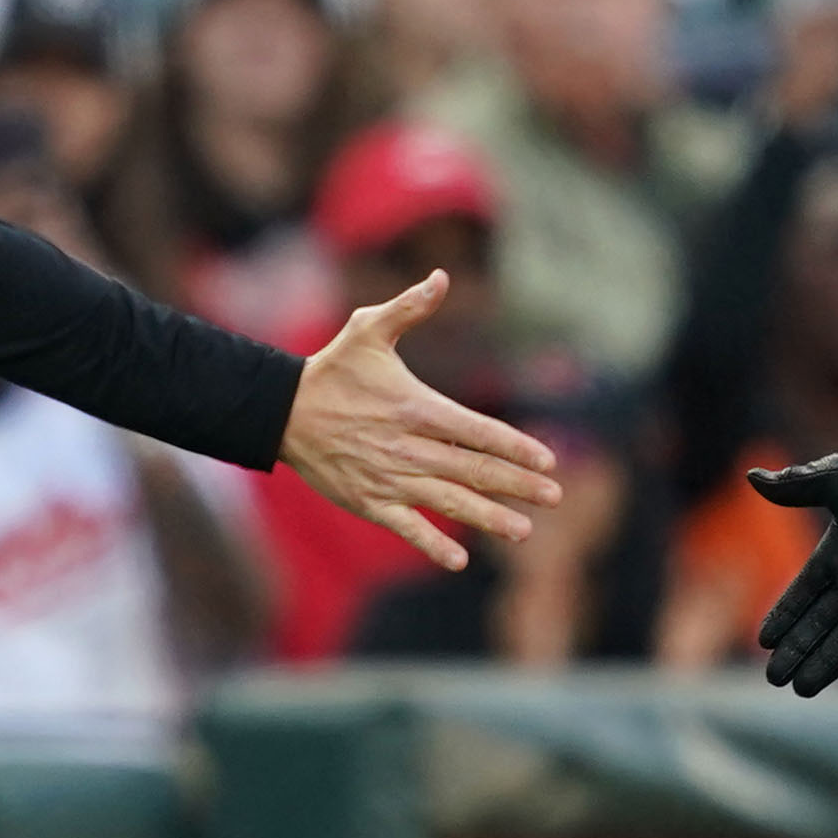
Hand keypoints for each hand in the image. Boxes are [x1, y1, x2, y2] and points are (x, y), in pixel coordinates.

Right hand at [280, 271, 561, 570]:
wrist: (281, 413)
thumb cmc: (331, 369)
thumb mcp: (367, 329)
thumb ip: (409, 307)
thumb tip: (441, 277)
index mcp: (415, 408)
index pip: (477, 429)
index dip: (514, 445)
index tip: (548, 459)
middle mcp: (408, 447)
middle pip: (473, 469)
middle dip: (518, 484)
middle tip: (555, 495)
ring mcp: (389, 478)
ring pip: (449, 501)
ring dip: (489, 517)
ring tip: (524, 531)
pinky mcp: (369, 501)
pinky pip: (406, 527)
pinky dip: (431, 543)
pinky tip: (458, 559)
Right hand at [750, 442, 837, 709]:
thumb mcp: (832, 481)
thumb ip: (794, 487)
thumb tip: (751, 478)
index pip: (805, 593)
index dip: (785, 616)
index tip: (764, 641)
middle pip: (822, 624)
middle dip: (799, 650)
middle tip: (774, 679)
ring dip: (826, 666)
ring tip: (801, 690)